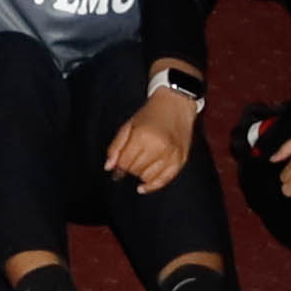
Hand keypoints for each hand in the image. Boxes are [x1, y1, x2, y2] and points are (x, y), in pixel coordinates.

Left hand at [104, 75, 199, 191]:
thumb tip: (109, 167)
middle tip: (130, 160)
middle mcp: (159, 147)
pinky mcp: (181, 160)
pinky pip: (165, 180)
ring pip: (148, 177)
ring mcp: (171, 155)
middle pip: (135, 170)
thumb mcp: (128, 126)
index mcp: (143, 137)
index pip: (124, 162)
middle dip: (129, 168)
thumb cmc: (151, 113)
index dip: (118, 166)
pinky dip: (153, 186)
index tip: (117, 166)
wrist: (176, 104)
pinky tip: (143, 187)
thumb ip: (116, 147)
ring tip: (140, 165)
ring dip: (140, 174)